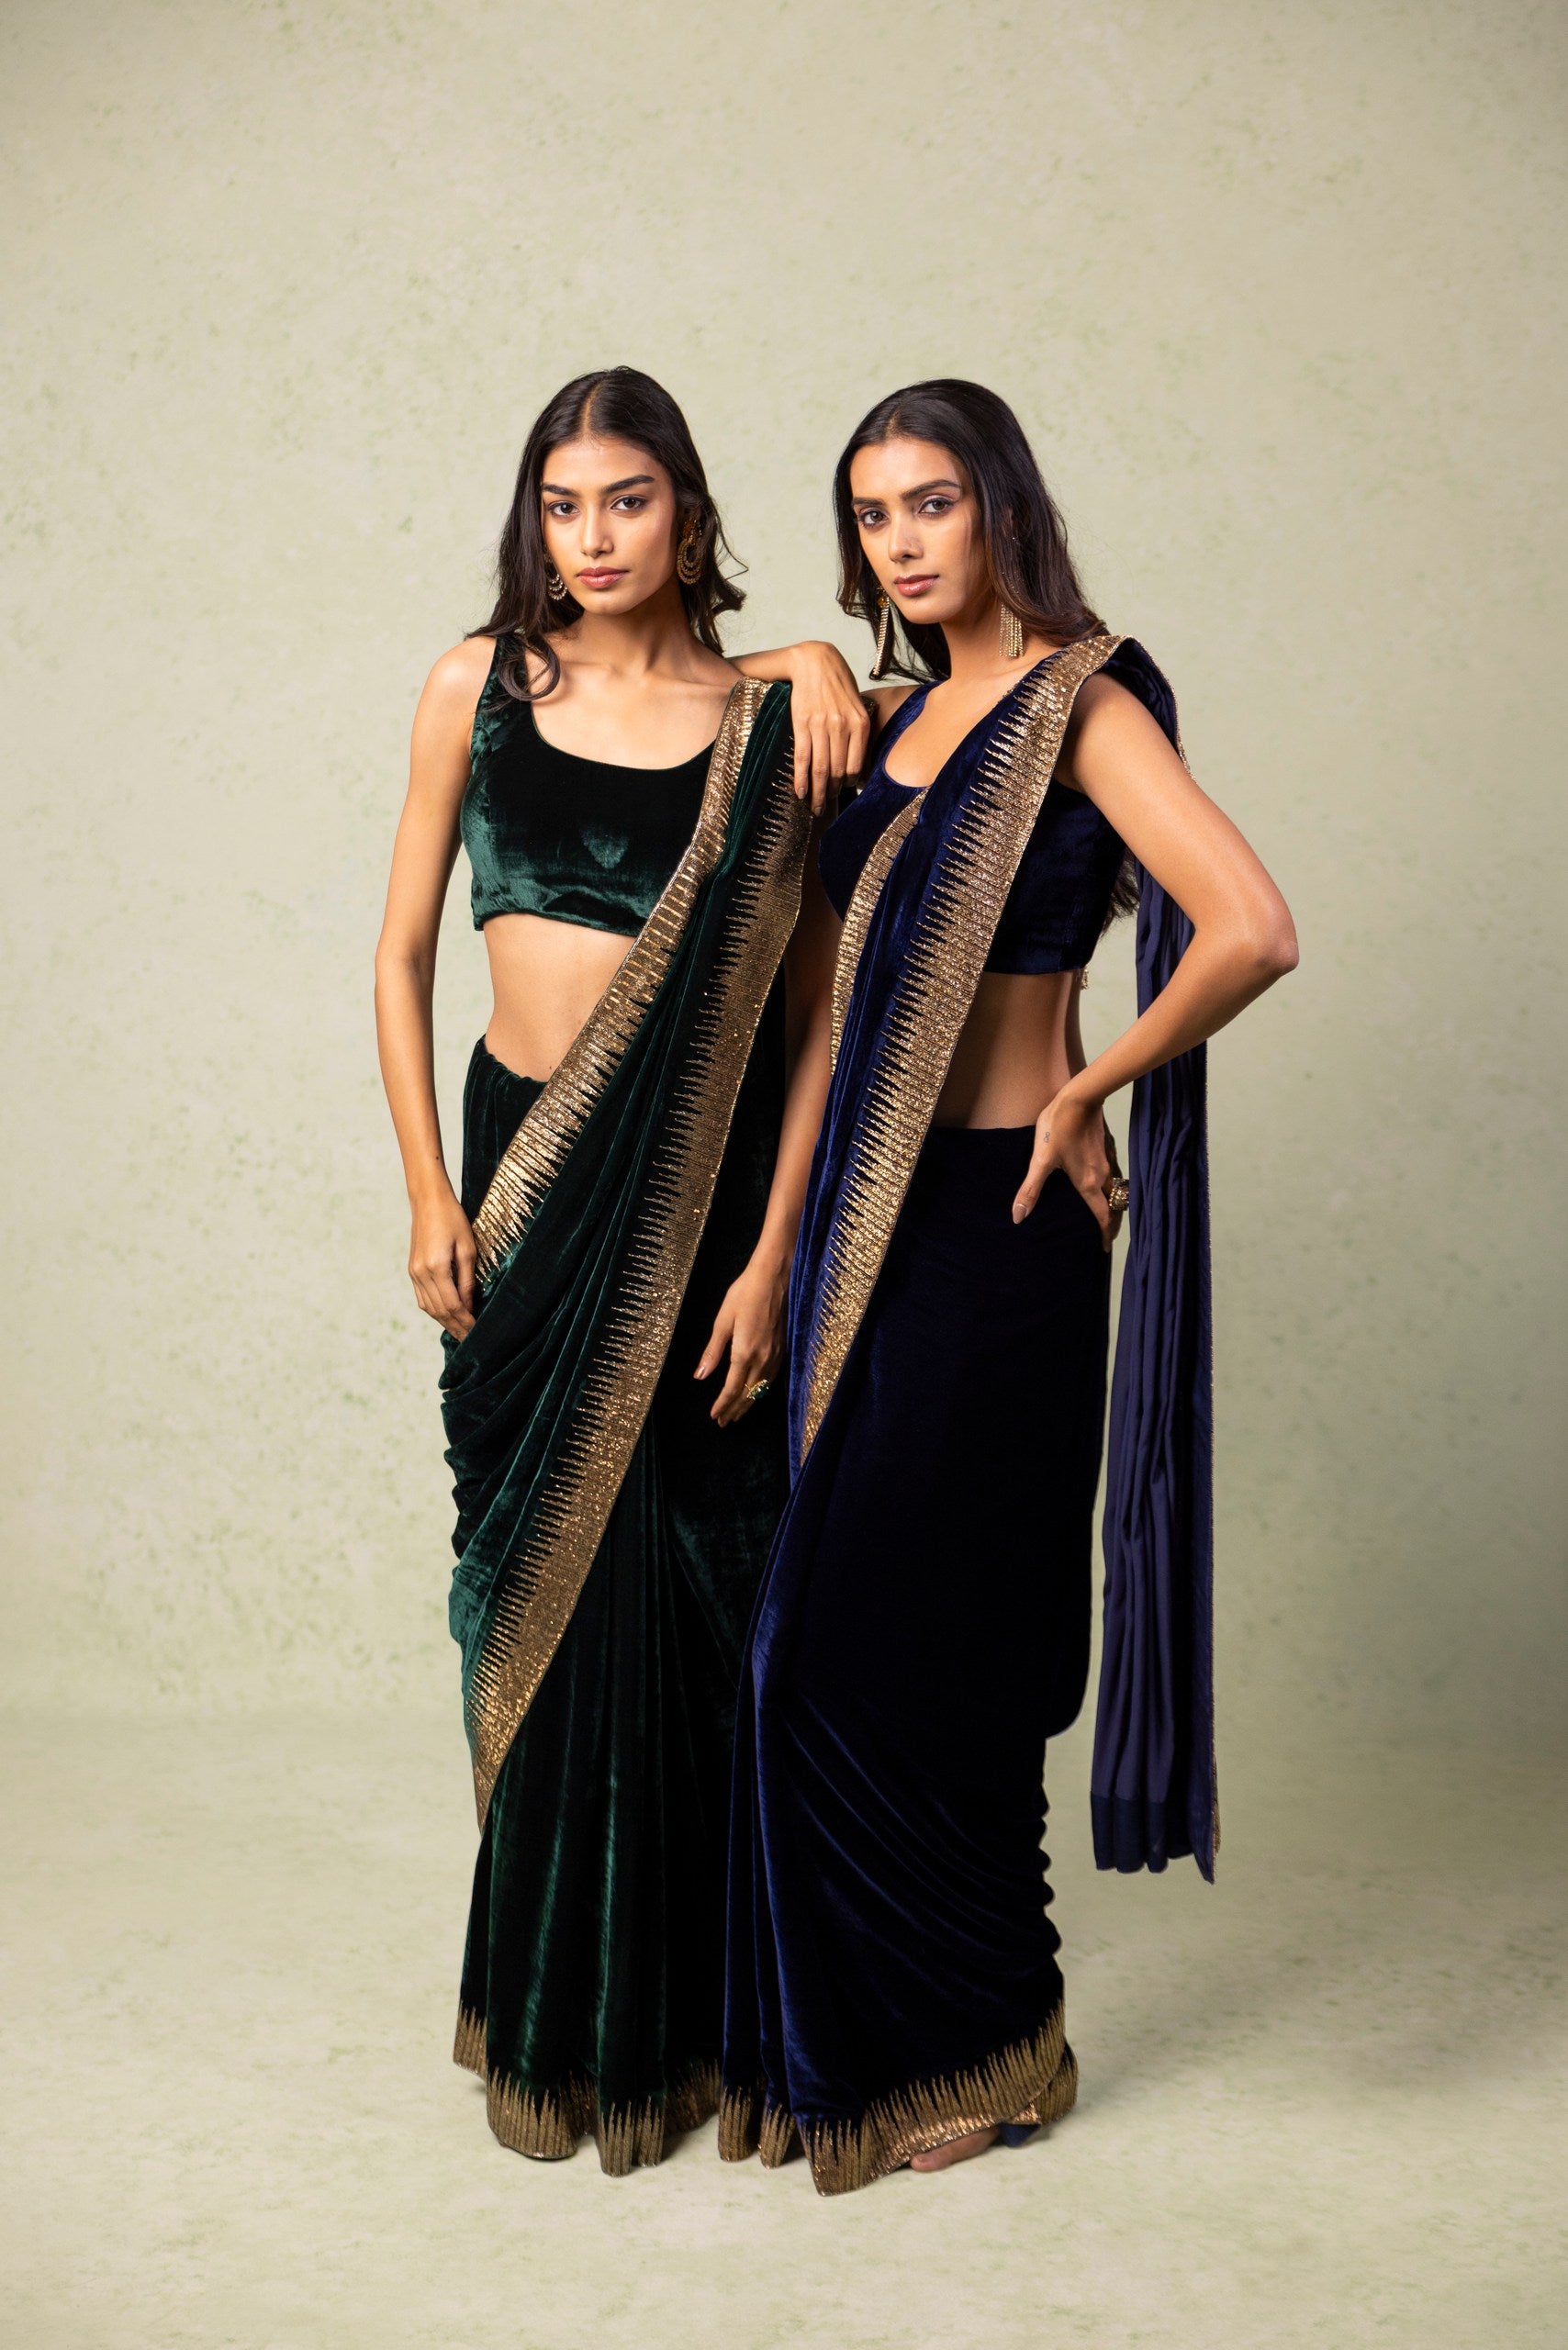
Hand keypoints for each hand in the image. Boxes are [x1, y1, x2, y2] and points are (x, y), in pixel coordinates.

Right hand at [409, 1185, 476, 1337]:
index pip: (453, 1305)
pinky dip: (435, 1311)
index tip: (478, 1332)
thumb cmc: (453, 1220)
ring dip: (445, 1322)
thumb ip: (467, 1280)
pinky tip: (446, 1317)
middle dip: (456, 1327)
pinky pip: (422, 1298)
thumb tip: (469, 1306)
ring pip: (429, 1308)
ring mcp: (414, 1273)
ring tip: (460, 1333)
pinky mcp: (412, 1270)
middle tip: (471, 1341)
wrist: (428, 1202)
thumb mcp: (467, 1248)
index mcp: (436, 1267)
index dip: (466, 1321)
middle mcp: (421, 1273)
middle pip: (440, 1310)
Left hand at [694, 1248, 787, 1424]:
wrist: (775, 1277)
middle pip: (748, 1394)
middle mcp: (763, 1359)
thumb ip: (713, 1351)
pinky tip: (757, 1392)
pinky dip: (761, 1391)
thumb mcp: (723, 1321)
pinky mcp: (784, 1349)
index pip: (732, 1389)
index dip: (723, 1405)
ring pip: (761, 1389)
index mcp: (745, 1353)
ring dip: (748, 1403)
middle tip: (724, 1422)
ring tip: (737, 1414)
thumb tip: (700, 1376)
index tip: (714, 1417)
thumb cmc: (744, 1293)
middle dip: (735, 1410)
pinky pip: (771, 1379)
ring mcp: (776, 1355)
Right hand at [779, 642, 871, 814]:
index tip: (845, 793)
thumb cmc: (838, 684)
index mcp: (860, 724)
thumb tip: (857, 765)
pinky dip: (801, 779)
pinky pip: (802, 758)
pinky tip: (800, 792)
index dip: (850, 785)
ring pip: (821, 769)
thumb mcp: (857, 706)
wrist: (815, 660)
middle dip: (833, 793)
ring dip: (818, 792)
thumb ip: (858, 733)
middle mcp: (842, 726)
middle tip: (826, 806)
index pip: (856, 766)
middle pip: (838, 771)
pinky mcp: (802, 723)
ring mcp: (821, 725)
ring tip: (815, 806)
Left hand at [1012, 1086, 1124, 1251]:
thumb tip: (1018, 1217)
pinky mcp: (1107, 1147)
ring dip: (1115, 1205)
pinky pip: (1114, 1175)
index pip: (1102, 1215)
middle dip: (1112, 1223)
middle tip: (1107, 1235)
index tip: (1104, 1247)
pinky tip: (1102, 1183)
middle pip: (1114, 1206)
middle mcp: (1102, 1175)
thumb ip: (1030, 1190)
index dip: (1105, 1234)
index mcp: (1087, 1183)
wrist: (1080, 1098)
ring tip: (1107, 1213)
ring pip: (1117, 1190)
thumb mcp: (1040, 1161)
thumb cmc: (1058, 1129)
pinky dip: (1113, 1187)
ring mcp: (1107, 1160)